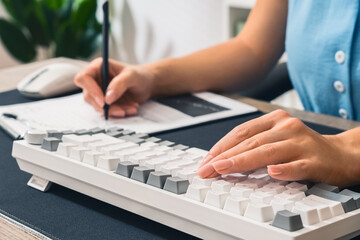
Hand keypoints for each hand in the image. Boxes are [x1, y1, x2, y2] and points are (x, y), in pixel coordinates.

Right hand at [74, 58, 154, 117]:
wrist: (147, 85)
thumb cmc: (139, 76)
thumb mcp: (132, 76)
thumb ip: (120, 84)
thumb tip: (107, 98)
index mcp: (98, 67)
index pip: (84, 78)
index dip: (91, 90)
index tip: (104, 102)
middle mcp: (95, 79)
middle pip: (88, 96)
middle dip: (105, 106)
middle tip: (122, 111)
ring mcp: (99, 92)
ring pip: (97, 106)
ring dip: (114, 111)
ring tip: (131, 108)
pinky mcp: (105, 103)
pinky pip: (106, 111)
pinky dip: (118, 113)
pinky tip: (131, 109)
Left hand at [197, 109, 359, 187]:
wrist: (340, 154)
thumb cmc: (302, 148)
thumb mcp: (276, 140)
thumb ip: (253, 145)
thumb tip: (221, 159)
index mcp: (274, 121)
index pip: (241, 132)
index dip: (221, 147)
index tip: (206, 161)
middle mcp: (287, 128)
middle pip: (250, 142)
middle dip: (225, 157)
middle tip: (207, 169)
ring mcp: (301, 143)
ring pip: (268, 152)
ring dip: (242, 161)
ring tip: (223, 169)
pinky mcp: (315, 161)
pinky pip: (297, 166)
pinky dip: (284, 169)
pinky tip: (272, 172)